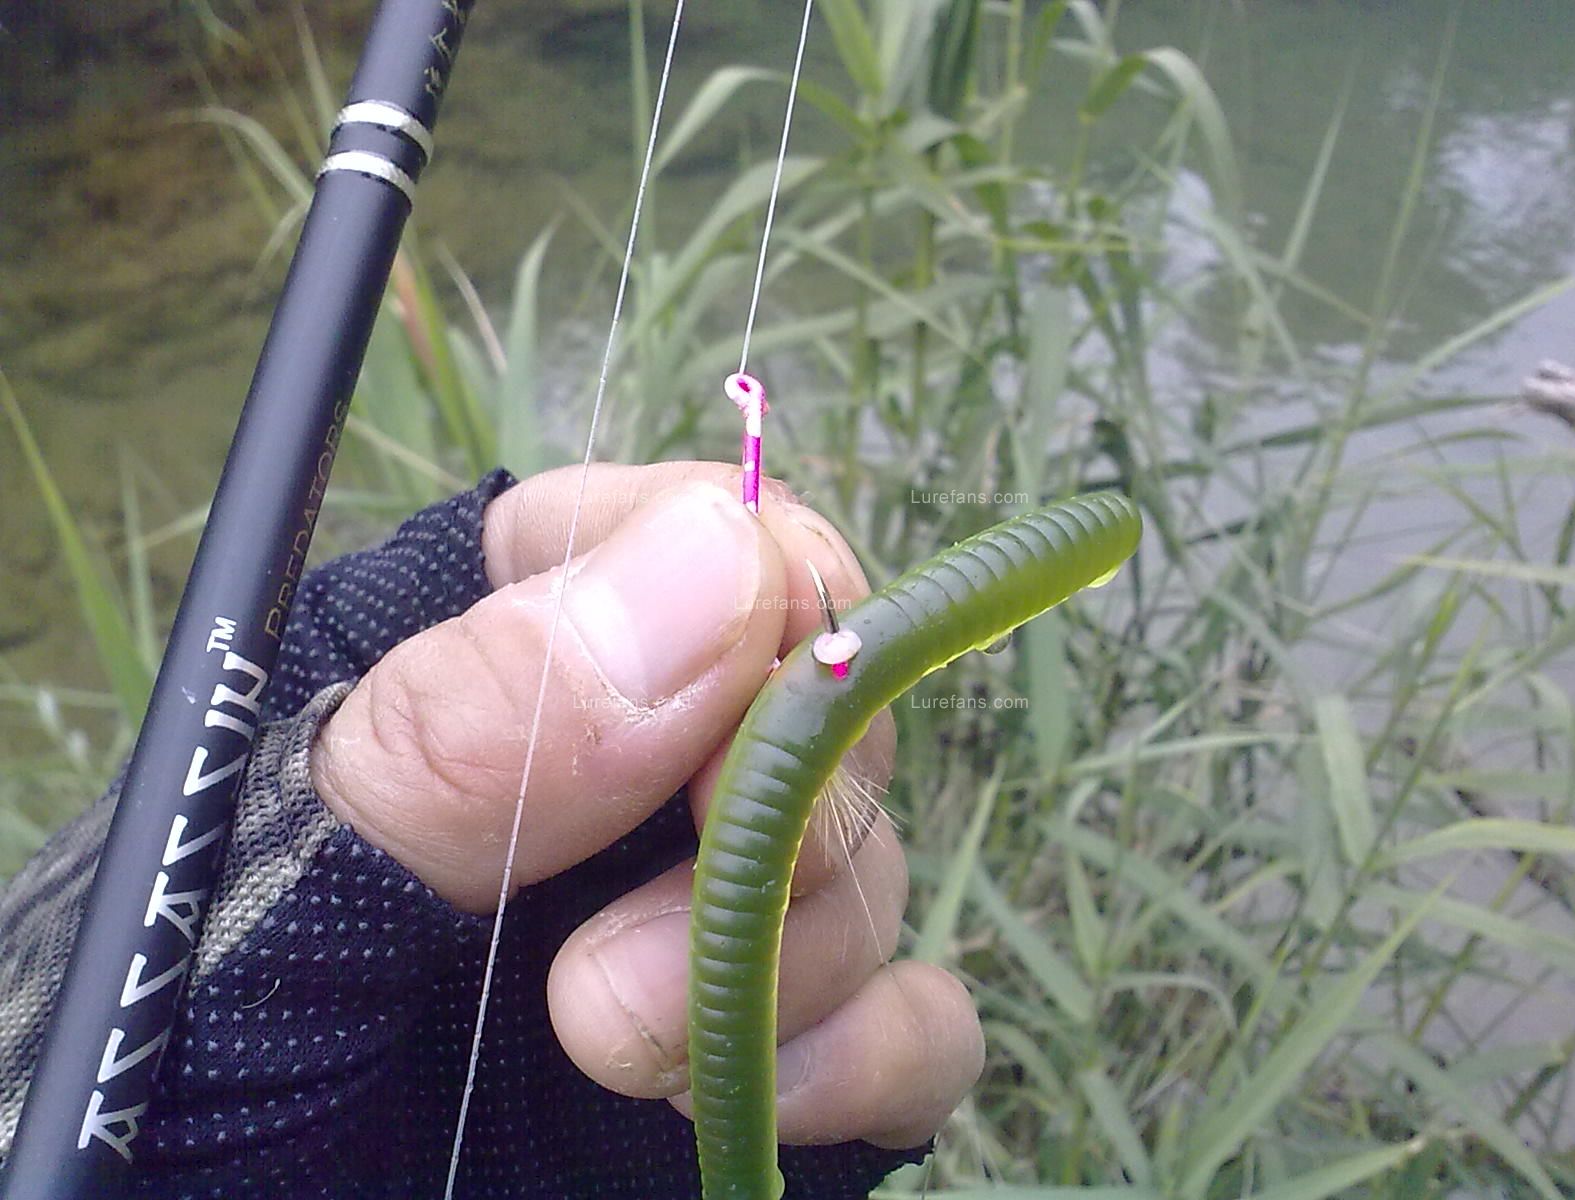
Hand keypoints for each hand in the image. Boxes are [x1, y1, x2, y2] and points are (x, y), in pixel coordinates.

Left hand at [309, 462, 982, 1149]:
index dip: (723, 571)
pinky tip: (765, 1102)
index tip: (727, 668)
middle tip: (614, 943)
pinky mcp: (782, 1066)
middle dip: (755, 797)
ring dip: (795, 940)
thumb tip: (721, 564)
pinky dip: (873, 1048)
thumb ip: (469, 729)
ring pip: (870, 854)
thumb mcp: (271, 894)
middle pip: (801, 695)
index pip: (653, 532)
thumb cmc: (179, 1092)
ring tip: (615, 1052)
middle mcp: (611, 786)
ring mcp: (706, 925)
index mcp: (471, 672)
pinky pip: (920, 1018)